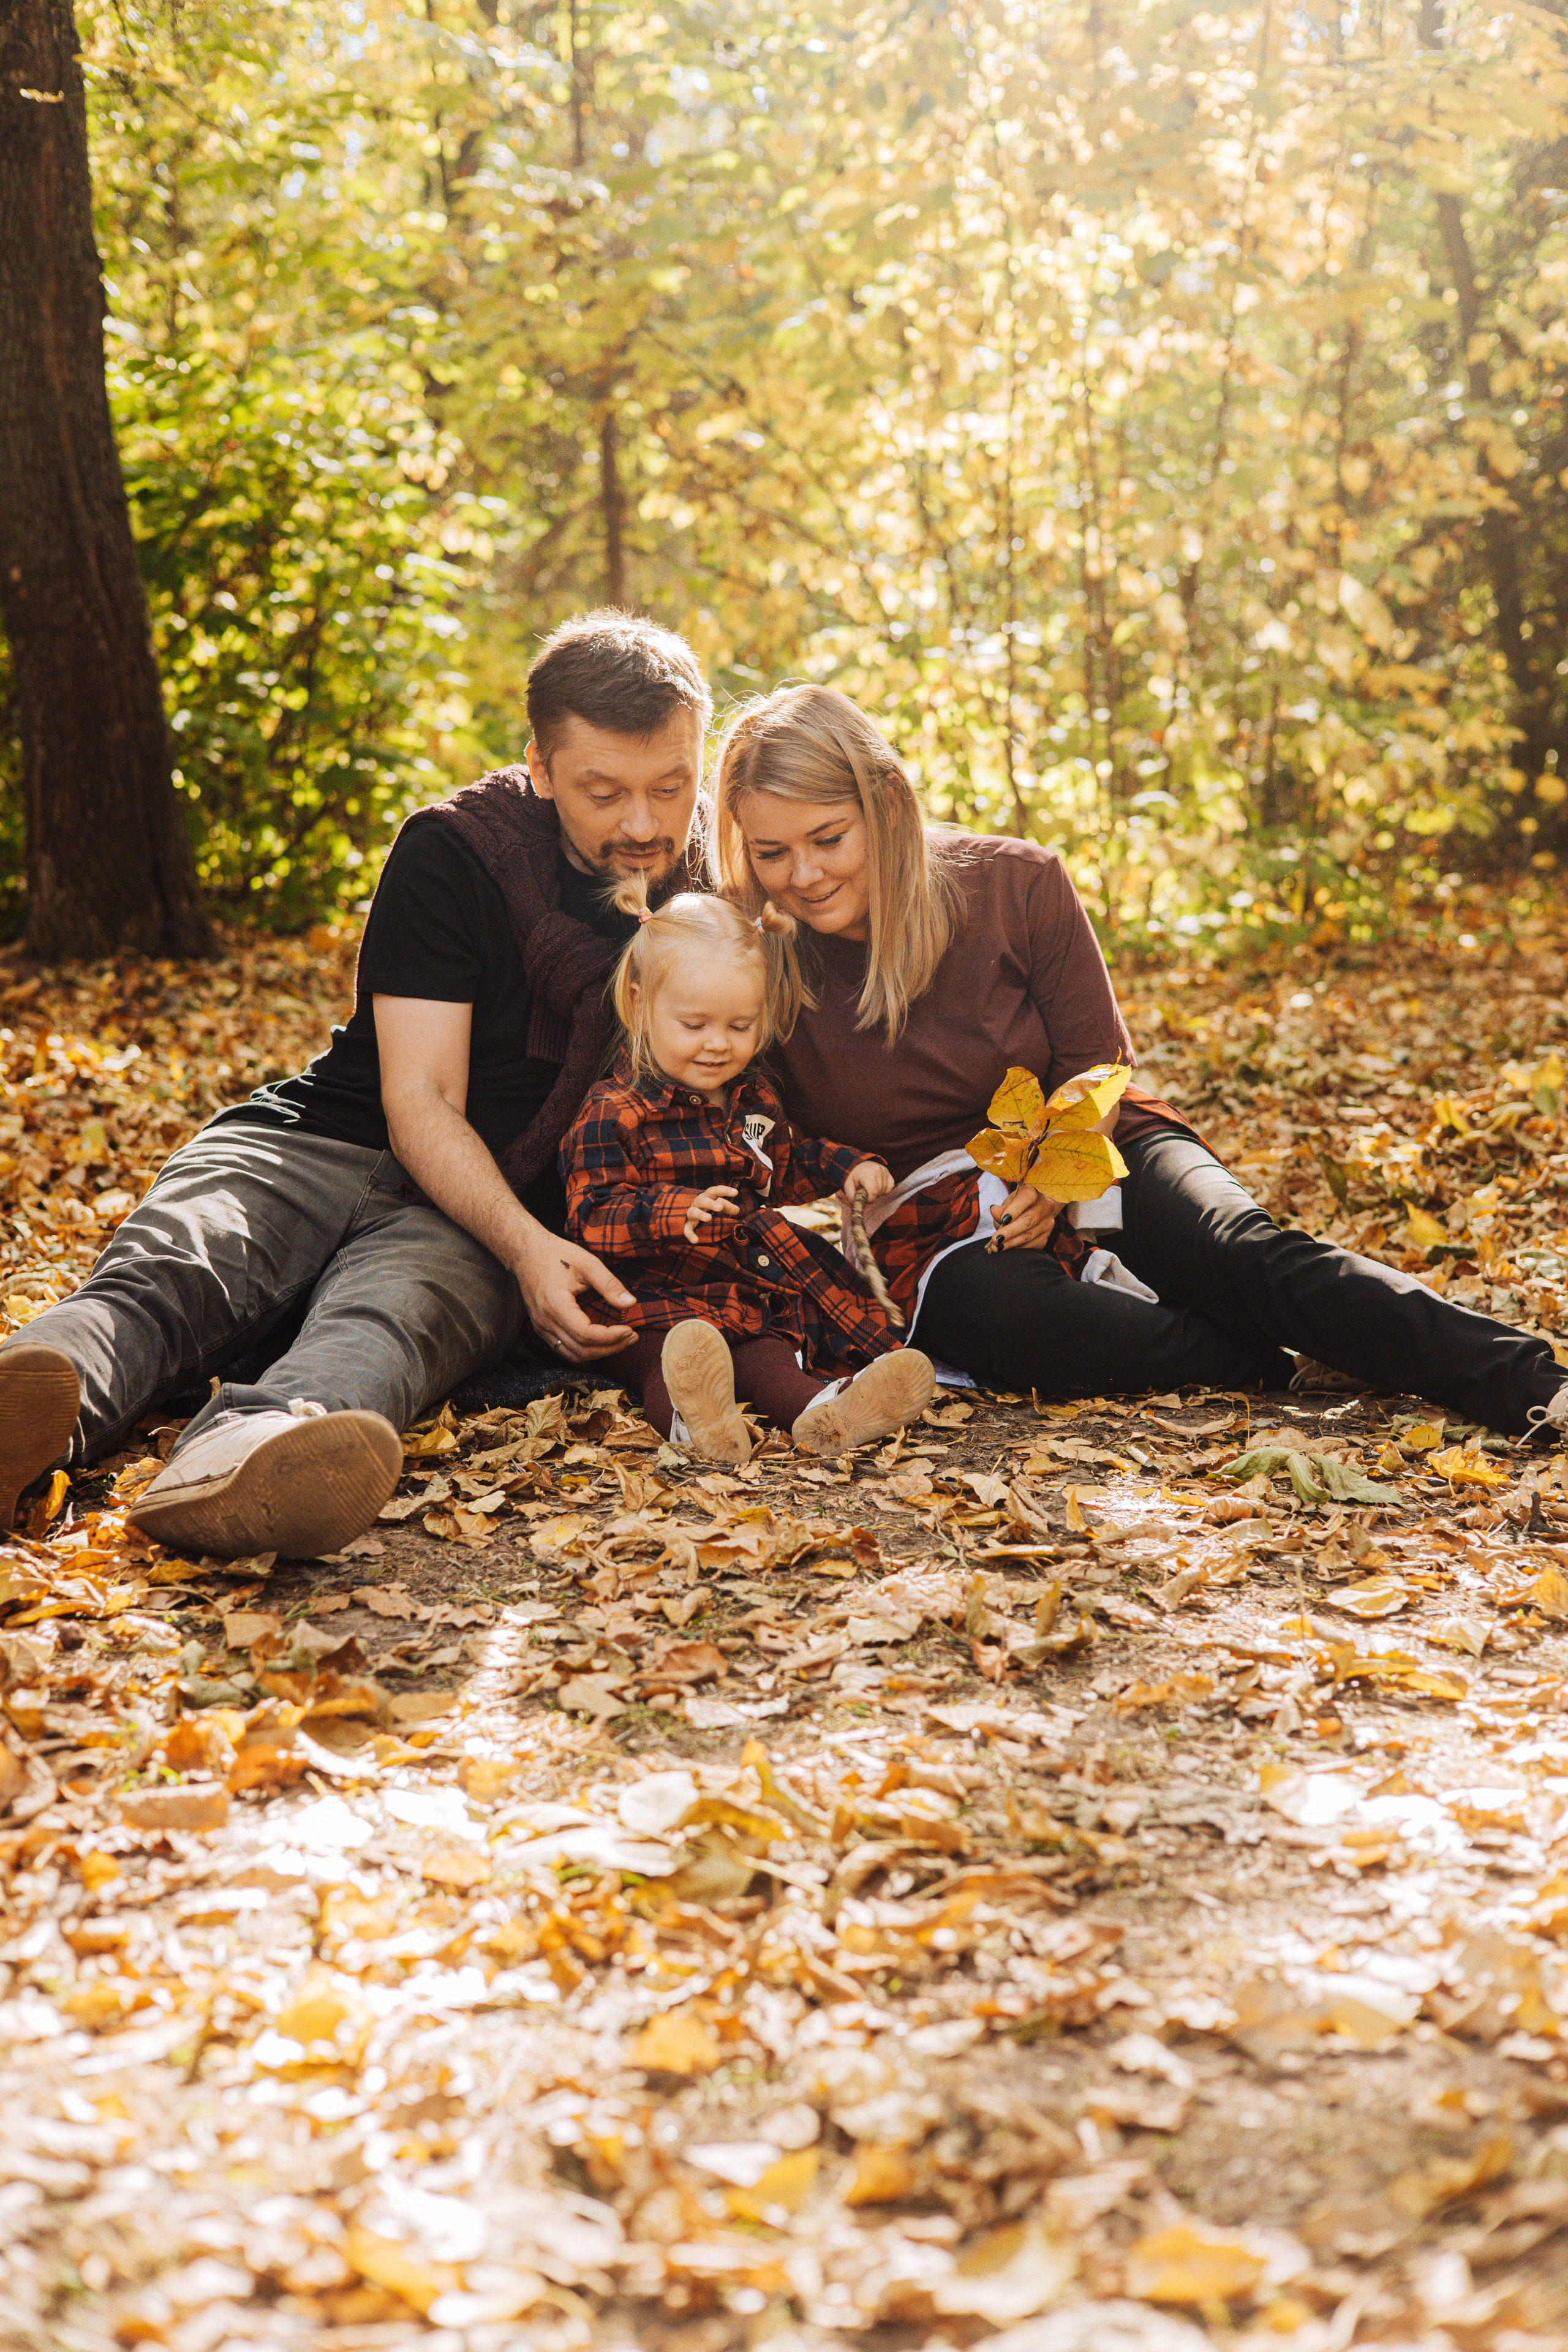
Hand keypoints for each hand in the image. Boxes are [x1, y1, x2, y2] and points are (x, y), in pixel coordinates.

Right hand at [515, 1233, 636, 1360]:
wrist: (527, 1253)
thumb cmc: (556, 1254)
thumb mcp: (588, 1263)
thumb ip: (609, 1285)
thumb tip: (631, 1303)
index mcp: (556, 1305)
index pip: (586, 1335)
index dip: (611, 1337)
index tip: (630, 1329)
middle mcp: (546, 1322)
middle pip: (582, 1349)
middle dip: (611, 1347)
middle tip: (632, 1337)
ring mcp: (542, 1327)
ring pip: (573, 1355)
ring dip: (600, 1352)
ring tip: (621, 1340)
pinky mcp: (542, 1328)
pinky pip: (564, 1349)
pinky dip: (585, 1351)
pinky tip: (601, 1342)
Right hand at [683, 1184, 739, 1241]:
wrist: (684, 1214)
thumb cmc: (705, 1208)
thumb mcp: (716, 1205)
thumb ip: (727, 1206)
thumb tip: (737, 1210)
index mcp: (706, 1197)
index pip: (715, 1191)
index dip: (724, 1190)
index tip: (736, 1192)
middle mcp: (697, 1204)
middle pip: (702, 1200)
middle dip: (711, 1203)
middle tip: (720, 1207)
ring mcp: (690, 1214)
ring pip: (693, 1212)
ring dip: (700, 1214)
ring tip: (709, 1218)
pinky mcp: (686, 1225)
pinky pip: (686, 1229)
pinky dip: (690, 1234)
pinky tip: (696, 1240)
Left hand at [842, 1160, 891, 1203]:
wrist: (859, 1165)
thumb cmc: (854, 1177)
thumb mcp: (848, 1185)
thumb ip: (852, 1196)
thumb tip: (859, 1204)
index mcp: (866, 1173)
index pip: (873, 1192)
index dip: (869, 1199)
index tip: (864, 1196)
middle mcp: (877, 1170)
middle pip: (879, 1192)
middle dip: (872, 1196)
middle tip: (866, 1191)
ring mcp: (884, 1170)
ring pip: (885, 1190)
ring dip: (878, 1193)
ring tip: (870, 1187)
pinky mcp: (888, 1172)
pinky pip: (890, 1187)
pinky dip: (884, 1190)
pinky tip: (878, 1187)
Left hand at [992, 1178, 1061, 1250]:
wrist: (1033, 1211)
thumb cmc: (1017, 1205)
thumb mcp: (1008, 1202)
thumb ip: (1002, 1208)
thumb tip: (995, 1212)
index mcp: (1035, 1191)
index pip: (1027, 1197)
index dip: (1015, 1209)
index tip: (1003, 1219)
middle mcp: (1046, 1206)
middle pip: (1029, 1220)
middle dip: (1010, 1231)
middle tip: (996, 1239)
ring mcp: (1047, 1223)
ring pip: (1029, 1235)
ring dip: (1010, 1243)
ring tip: (996, 1246)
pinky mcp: (1045, 1237)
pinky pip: (1030, 1246)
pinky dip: (1016, 1249)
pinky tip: (1004, 1249)